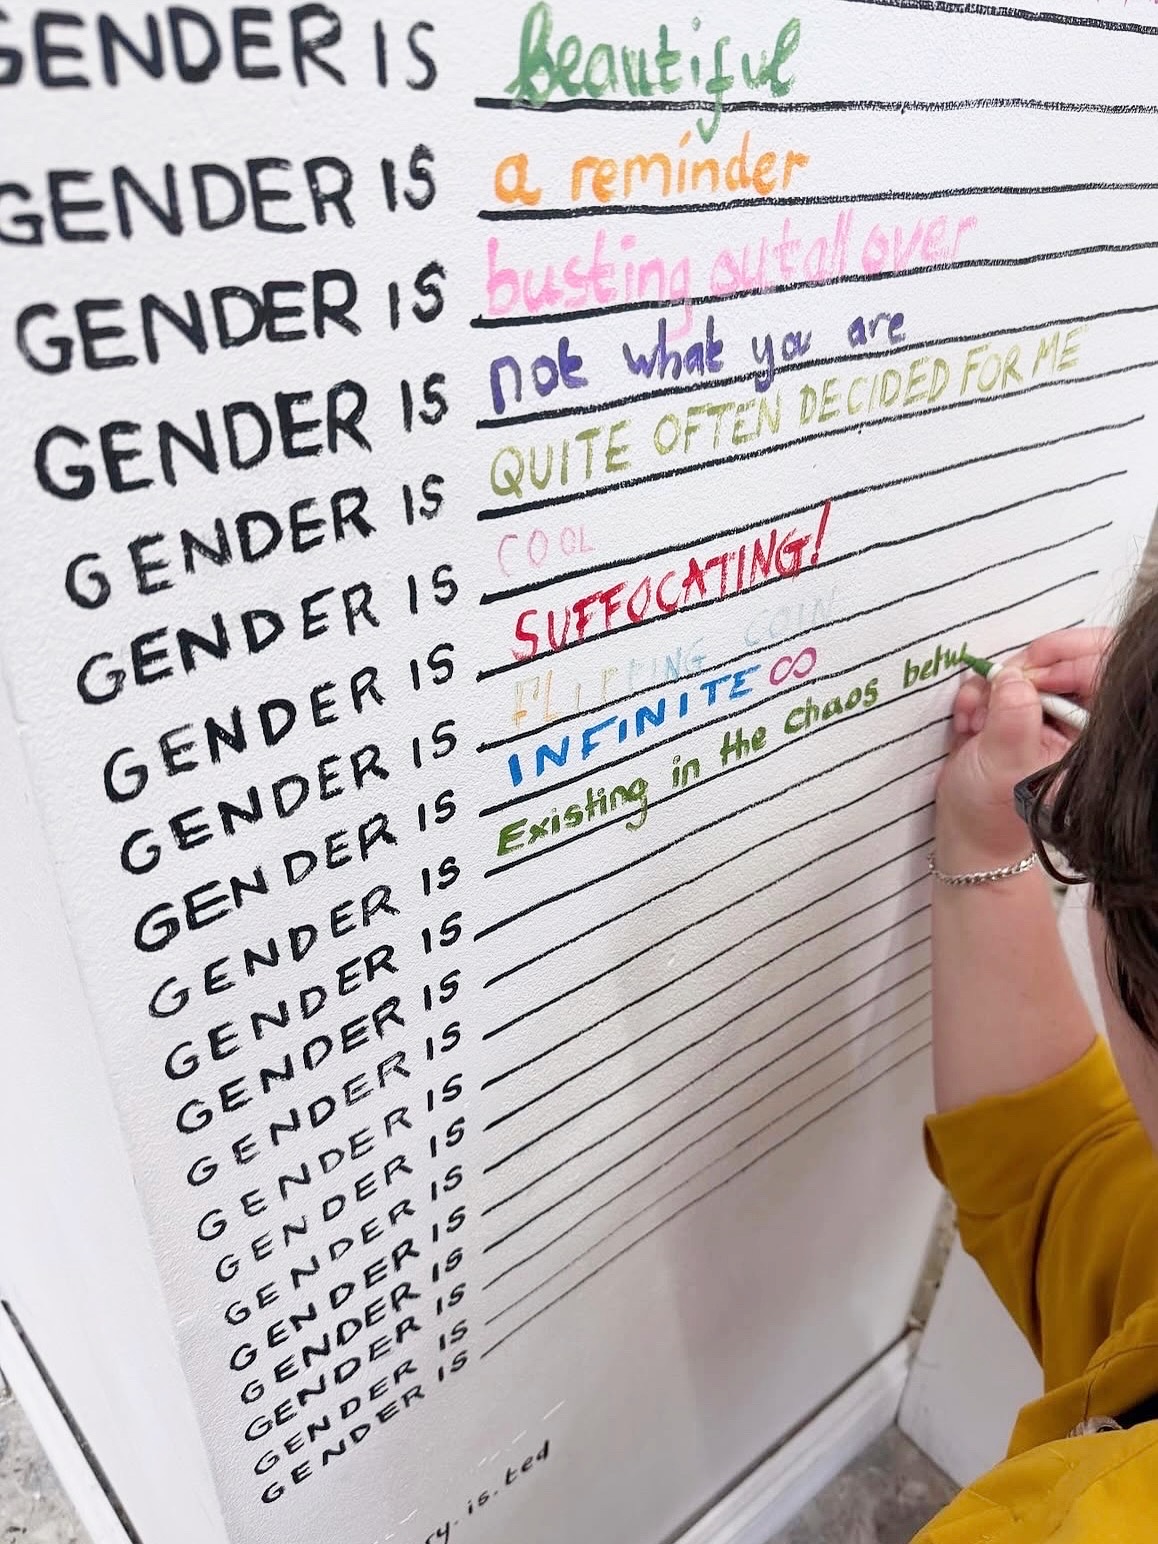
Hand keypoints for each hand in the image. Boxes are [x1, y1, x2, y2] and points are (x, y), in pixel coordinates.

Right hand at [935, 628, 1112, 869]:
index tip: (1031, 671)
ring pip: (1026, 668)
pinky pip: (999, 681)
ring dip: (991, 687)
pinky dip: (977, 694)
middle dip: (1021, 672)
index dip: (1068, 660)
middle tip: (995, 688)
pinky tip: (968, 722)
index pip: (1100, 673)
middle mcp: (1070, 721)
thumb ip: (1013, 720)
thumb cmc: (992, 814)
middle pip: (1063, 661)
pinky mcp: (1013, 712)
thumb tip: (1015, 678)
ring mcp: (1042, 715)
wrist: (966, 832)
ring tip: (975, 719)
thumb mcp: (1005, 767)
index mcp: (1087, 737)